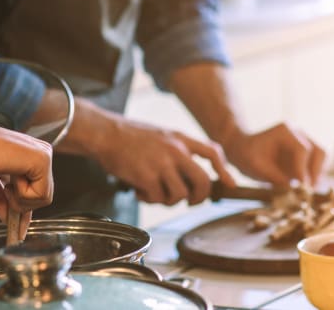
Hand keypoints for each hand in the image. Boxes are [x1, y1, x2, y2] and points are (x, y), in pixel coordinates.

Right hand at [0, 120, 54, 212]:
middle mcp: (40, 152)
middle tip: (5, 190)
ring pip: (44, 198)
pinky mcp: (43, 161)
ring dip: (19, 198)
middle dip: (20, 203)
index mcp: (30, 154)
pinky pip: (41, 195)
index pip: (38, 191)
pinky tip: (11, 177)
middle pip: (42, 197)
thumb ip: (4, 200)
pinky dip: (22, 194)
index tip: (12, 218)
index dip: (22, 208)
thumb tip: (10, 219)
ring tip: (6, 181)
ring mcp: (44, 155)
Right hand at [92, 116, 236, 205]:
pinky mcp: (147, 176)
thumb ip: (178, 150)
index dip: (224, 170)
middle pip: (203, 181)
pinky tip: (138, 190)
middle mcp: (175, 151)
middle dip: (198, 197)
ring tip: (153, 191)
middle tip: (189, 201)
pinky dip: (148, 199)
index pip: (212, 152)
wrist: (105, 133)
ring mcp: (162, 164)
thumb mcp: (161, 135)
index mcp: (180, 139)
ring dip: (167, 199)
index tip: (229, 184)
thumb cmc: (129, 136)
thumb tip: (191, 175)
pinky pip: (157, 198)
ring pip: (180, 195)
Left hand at [222, 122, 325, 187]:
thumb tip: (293, 190)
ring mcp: (303, 144)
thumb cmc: (245, 154)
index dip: (303, 170)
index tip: (301, 187)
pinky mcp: (304, 156)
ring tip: (305, 192)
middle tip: (306, 191)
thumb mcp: (255, 166)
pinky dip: (312, 178)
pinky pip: (316, 166)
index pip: (302, 150)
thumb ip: (274, 177)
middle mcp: (298, 135)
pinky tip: (302, 189)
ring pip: (320, 159)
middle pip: (318, 152)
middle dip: (314, 173)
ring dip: (315, 176)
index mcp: (285, 132)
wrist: (241, 149)